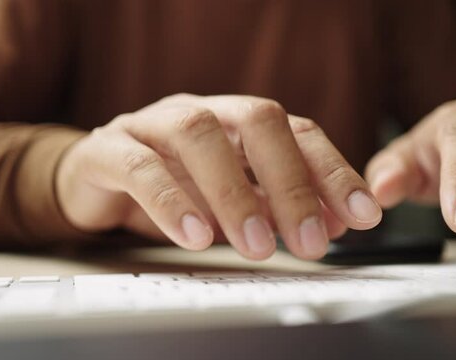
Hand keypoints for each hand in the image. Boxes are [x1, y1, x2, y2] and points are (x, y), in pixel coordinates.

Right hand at [57, 94, 381, 259]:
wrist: (92, 180)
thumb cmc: (170, 186)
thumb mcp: (231, 199)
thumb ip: (275, 205)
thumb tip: (332, 225)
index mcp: (235, 121)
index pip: (297, 131)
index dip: (333, 170)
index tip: (363, 216)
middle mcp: (200, 112)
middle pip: (256, 121)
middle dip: (290, 181)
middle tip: (310, 241)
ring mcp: (152, 124)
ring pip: (198, 136)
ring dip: (234, 193)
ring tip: (257, 247)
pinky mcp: (108, 149)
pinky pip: (140, 166)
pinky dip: (172, 201)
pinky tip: (196, 236)